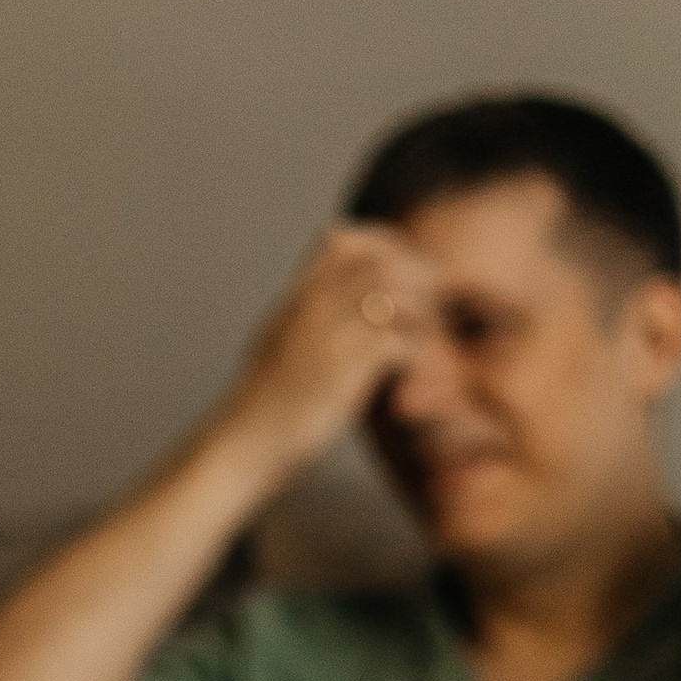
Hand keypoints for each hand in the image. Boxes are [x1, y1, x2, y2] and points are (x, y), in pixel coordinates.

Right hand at [222, 223, 432, 487]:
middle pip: (380, 264)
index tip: (404, 269)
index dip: (383, 246)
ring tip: (427, 334)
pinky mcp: (343, 370)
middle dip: (417, 278)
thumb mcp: (280, 339)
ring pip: (394, 298)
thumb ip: (309, 313)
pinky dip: (413, 351)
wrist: (247, 440)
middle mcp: (312, 306)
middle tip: (434, 302)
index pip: (344, 240)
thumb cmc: (267, 399)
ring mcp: (328, 334)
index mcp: (296, 295)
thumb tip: (337, 299)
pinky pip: (397, 343)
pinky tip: (409, 367)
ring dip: (421, 314)